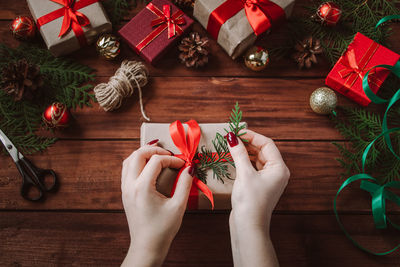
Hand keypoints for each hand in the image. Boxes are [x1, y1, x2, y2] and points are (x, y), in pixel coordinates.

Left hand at [121, 141, 193, 266]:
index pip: (156, 160)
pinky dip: (137, 162)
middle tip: (169, 154)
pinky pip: (127, 169)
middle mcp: (130, 185)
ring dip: (144, 154)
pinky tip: (149, 167)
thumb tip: (190, 168)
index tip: (183, 164)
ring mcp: (125, 188)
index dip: (172, 159)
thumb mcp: (178, 206)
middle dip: (155, 150)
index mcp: (142, 187)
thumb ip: (185, 184)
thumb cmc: (163, 229)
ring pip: (129, 159)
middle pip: (138, 154)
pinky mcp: (125, 193)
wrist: (147, 246)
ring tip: (159, 156)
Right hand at [226, 130, 289, 266]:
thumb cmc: (250, 201)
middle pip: (262, 150)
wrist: (248, 226)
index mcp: (279, 168)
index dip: (252, 136)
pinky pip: (253, 167)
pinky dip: (244, 161)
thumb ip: (239, 153)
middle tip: (232, 138)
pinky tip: (234, 159)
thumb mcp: (245, 174)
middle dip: (247, 143)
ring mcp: (268, 180)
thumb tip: (232, 137)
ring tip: (231, 147)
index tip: (236, 132)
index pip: (267, 144)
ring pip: (257, 159)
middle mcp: (277, 172)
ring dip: (245, 152)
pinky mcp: (259, 185)